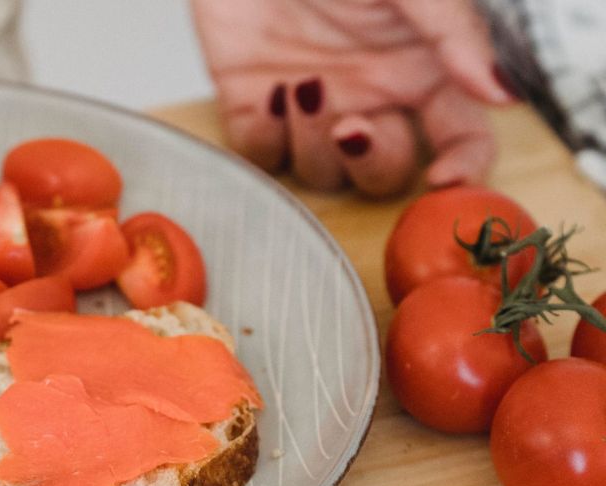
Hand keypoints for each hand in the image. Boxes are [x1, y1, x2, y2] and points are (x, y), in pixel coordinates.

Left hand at [191, 0, 514, 196]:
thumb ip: (455, 34)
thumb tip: (503, 93)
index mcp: (420, 69)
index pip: (460, 137)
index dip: (462, 168)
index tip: (443, 178)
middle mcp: (371, 97)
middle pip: (386, 172)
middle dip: (372, 161)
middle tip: (352, 126)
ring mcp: (313, 109)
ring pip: (323, 171)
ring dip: (313, 143)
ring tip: (301, 88)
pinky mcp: (254, 109)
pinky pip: (263, 154)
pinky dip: (265, 136)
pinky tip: (267, 95)